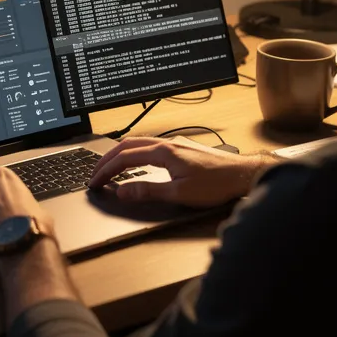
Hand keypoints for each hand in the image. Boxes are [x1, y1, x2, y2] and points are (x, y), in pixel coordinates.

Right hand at [89, 137, 274, 207]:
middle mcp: (167, 143)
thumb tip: (122, 191)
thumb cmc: (215, 184)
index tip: (95, 182)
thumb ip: (148, 191)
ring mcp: (175, 144)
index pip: (125, 158)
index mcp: (163, 152)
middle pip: (127, 146)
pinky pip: (149, 146)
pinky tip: (136, 162)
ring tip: (109, 168)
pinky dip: (134, 153)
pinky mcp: (182, 149)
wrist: (242, 174)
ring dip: (120, 154)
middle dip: (107, 159)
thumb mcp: (179, 193)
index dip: (106, 170)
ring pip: (139, 143)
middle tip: (94, 174)